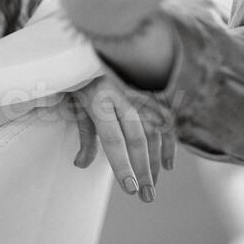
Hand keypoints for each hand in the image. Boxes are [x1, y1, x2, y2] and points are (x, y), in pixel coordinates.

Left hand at [68, 69, 175, 202]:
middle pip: (137, 138)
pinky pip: (164, 119)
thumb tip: (81, 165)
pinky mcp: (150, 90)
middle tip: (146, 197)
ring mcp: (138, 90)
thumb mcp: (76, 105)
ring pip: (153, 131)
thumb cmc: (80, 78)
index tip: (130, 189)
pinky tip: (168, 165)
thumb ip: (84, 136)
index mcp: (99, 98)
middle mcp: (121, 94)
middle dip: (144, 170)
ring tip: (152, 185)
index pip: (113, 139)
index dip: (122, 165)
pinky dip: (168, 143)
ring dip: (155, 161)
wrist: (91, 47)